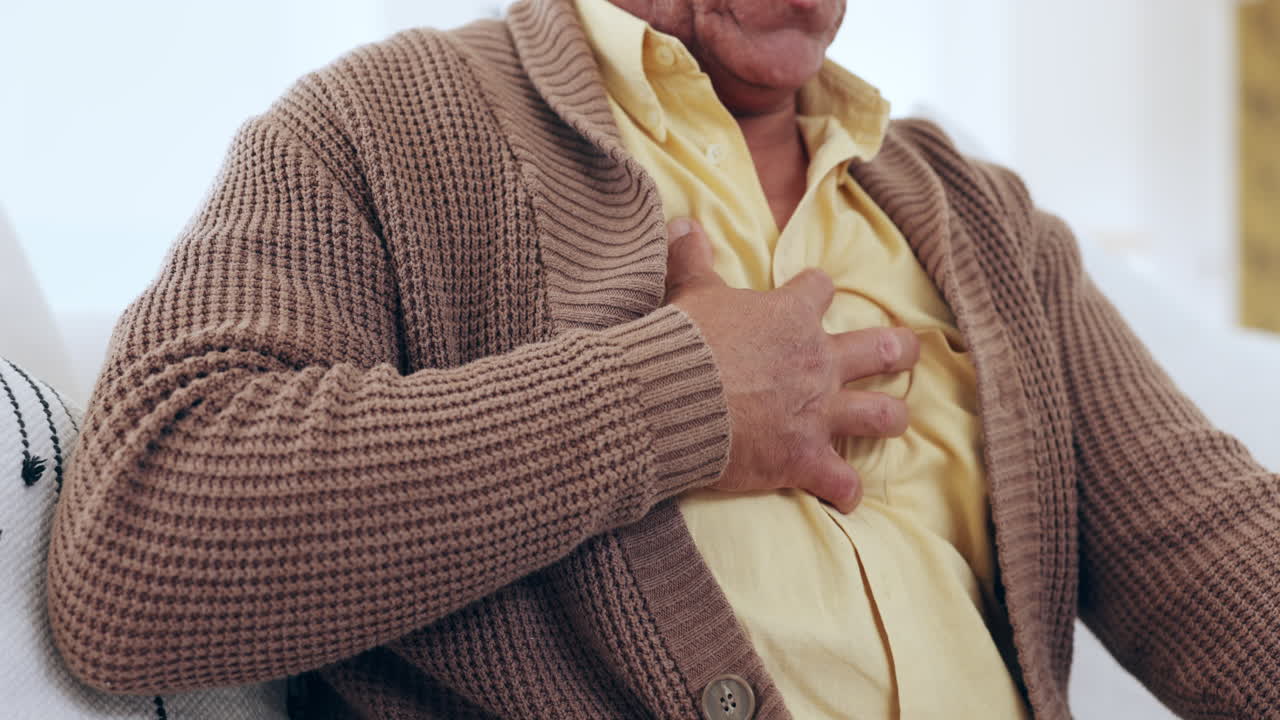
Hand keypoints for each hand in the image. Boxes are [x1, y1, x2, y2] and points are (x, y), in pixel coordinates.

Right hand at [663, 218, 919, 512]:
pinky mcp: (804, 457)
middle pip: (880, 350)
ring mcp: (817, 412)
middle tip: (906, 351)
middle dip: (898, 350)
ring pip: (880, 414)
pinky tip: (846, 496)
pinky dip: (845, 491)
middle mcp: (816, 362)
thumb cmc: (683, 342)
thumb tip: (680, 222)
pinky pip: (841, 482)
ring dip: (889, 417)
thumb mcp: (688, 290)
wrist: (674, 397)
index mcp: (791, 317)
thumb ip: (691, 256)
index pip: (819, 290)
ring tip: (893, 419)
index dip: (815, 290)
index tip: (812, 292)